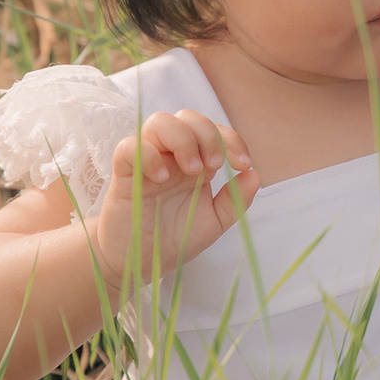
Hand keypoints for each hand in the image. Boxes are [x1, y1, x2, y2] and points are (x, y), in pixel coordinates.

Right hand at [87, 109, 257, 282]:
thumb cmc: (173, 239)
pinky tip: (162, 178)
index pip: (214, 131)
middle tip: (213, 167)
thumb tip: (255, 174)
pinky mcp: (123, 174)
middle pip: (187, 117)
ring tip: (191, 170)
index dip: (232, 139)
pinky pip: (129, 147)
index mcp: (195, 162)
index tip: (242, 164)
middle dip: (207, 135)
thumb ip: (235, 200)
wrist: (139, 262)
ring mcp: (147, 162)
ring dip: (182, 139)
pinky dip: (148, 155)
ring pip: (160, 122)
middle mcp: (172, 156)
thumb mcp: (213, 223)